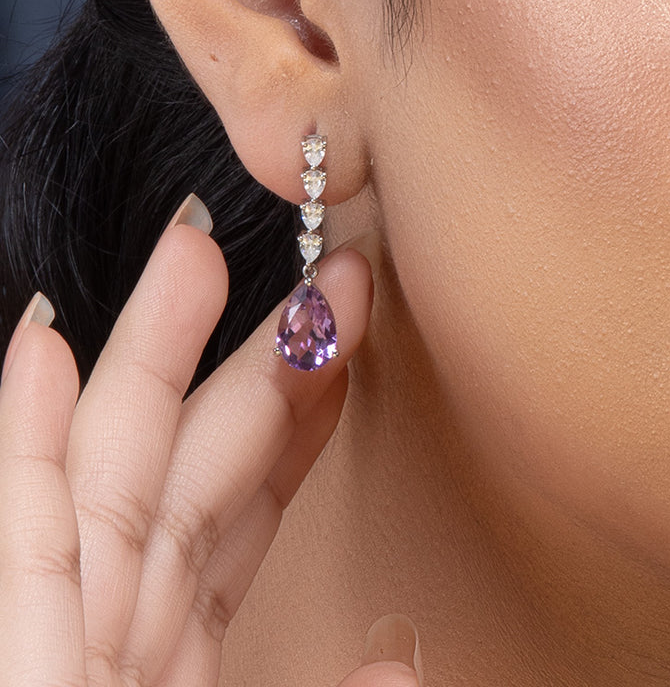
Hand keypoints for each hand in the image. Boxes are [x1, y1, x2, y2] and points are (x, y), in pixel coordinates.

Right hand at [0, 194, 418, 685]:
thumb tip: (403, 655)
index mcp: (178, 653)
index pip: (250, 503)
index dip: (304, 412)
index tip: (354, 336)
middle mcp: (120, 632)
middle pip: (198, 462)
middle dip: (262, 357)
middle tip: (330, 269)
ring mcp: (57, 641)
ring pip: (108, 470)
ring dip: (147, 355)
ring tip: (193, 251)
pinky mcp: (12, 658)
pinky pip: (18, 540)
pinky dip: (20, 445)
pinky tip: (36, 350)